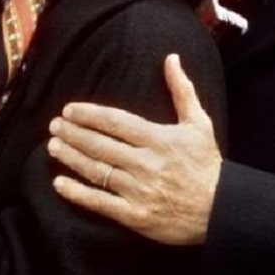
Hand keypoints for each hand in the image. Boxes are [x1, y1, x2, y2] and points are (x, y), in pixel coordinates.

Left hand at [47, 53, 220, 245]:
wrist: (221, 210)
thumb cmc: (207, 164)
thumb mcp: (199, 123)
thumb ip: (182, 90)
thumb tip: (171, 58)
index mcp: (159, 140)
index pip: (116, 122)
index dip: (89, 114)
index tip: (69, 109)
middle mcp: (146, 164)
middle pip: (101, 145)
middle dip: (73, 134)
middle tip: (54, 125)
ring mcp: (139, 191)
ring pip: (97, 171)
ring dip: (71, 157)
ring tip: (52, 146)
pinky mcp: (136, 216)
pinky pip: (101, 203)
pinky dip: (78, 193)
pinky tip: (59, 183)